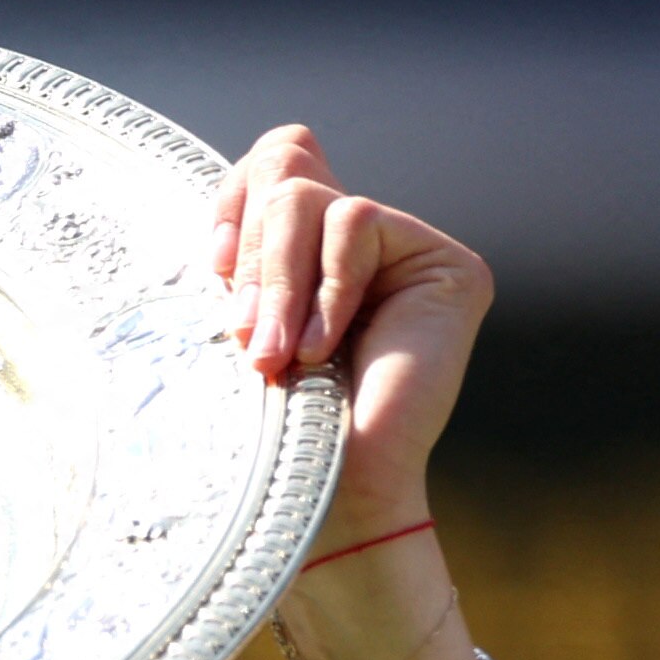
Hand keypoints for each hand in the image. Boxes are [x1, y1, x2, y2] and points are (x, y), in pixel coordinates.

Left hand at [208, 126, 495, 542]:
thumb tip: (265, 168)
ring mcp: (405, 252)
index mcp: (307, 250)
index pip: (272, 161)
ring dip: (281, 283)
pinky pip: (356, 221)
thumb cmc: (269, 429)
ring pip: (310, 197)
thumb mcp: (237, 317)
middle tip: (248, 339)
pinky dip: (328, 288)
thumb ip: (248, 243)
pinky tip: (326, 348)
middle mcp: (357, 245)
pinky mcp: (447, 266)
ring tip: (279, 357)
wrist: (319, 498)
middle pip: (286, 170)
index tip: (213, 270)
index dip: (233, 201)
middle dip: (253, 259)